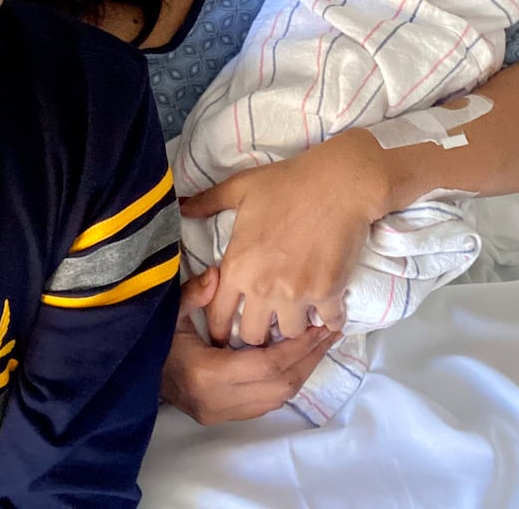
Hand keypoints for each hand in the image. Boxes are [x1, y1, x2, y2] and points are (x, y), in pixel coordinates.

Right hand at [161, 267, 340, 424]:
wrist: (131, 379)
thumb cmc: (151, 343)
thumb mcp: (168, 313)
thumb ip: (194, 293)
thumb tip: (219, 274)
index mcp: (206, 375)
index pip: (265, 366)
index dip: (297, 347)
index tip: (319, 326)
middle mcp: (217, 401)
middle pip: (280, 385)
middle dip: (309, 358)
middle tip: (331, 331)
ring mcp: (221, 414)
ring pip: (278, 397)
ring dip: (303, 370)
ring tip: (321, 343)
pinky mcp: (224, 417)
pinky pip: (267, 403)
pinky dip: (287, 381)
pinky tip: (298, 359)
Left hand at [181, 128, 385, 344]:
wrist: (337, 183)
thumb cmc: (286, 183)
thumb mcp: (239, 187)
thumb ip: (208, 202)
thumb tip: (181, 206)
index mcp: (238, 267)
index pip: (218, 317)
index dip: (220, 328)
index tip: (227, 331)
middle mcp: (263, 288)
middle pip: (253, 335)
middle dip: (258, 332)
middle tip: (266, 323)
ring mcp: (297, 294)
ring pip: (290, 333)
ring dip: (293, 326)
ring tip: (298, 315)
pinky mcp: (328, 292)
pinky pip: (328, 321)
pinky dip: (330, 320)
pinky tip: (330, 313)